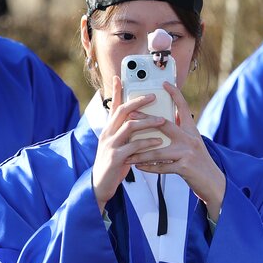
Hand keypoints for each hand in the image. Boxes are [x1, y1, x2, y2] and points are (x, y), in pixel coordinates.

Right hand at [91, 75, 167, 212]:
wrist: (100, 185)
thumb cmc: (113, 164)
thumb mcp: (117, 144)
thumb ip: (126, 133)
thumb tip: (141, 121)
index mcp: (109, 129)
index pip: (112, 105)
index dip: (115, 91)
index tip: (119, 77)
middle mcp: (108, 133)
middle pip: (122, 111)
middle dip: (139, 101)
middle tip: (154, 96)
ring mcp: (111, 145)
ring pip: (129, 126)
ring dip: (147, 121)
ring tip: (162, 120)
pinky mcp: (116, 158)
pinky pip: (134, 146)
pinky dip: (147, 143)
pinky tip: (158, 141)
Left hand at [127, 82, 226, 219]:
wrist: (213, 182)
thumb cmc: (199, 162)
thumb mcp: (193, 143)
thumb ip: (182, 130)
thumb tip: (170, 116)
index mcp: (191, 130)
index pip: (183, 107)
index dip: (175, 94)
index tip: (164, 83)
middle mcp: (190, 138)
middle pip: (165, 125)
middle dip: (145, 120)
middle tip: (130, 115)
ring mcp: (187, 153)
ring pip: (158, 150)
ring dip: (141, 152)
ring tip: (128, 152)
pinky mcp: (184, 167)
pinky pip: (161, 167)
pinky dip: (149, 167)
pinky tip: (138, 166)